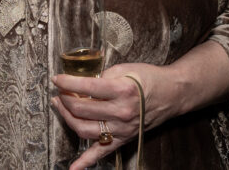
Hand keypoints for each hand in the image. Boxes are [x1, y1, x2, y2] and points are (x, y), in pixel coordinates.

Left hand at [52, 63, 172, 169]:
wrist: (172, 94)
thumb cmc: (148, 78)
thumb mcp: (125, 69)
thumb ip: (102, 76)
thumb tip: (81, 83)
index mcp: (121, 90)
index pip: (85, 87)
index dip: (66, 82)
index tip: (56, 79)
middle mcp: (121, 112)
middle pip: (81, 109)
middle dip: (64, 99)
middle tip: (59, 92)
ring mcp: (122, 129)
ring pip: (85, 129)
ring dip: (67, 119)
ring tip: (60, 107)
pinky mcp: (124, 139)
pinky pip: (103, 153)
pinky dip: (87, 162)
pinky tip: (74, 168)